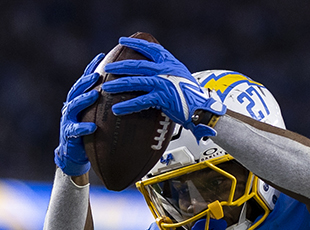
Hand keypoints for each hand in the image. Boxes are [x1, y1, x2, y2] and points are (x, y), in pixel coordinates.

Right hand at [54, 54, 104, 175]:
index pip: (85, 79)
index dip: (92, 66)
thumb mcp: (99, 114)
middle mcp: (71, 106)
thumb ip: (108, 101)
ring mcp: (68, 119)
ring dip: (84, 99)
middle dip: (87, 81)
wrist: (75, 154)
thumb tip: (130, 88)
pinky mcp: (68, 134)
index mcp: (79, 98)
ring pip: (74, 106)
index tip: (102, 55)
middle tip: (98, 75)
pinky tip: (92, 127)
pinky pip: (75, 130)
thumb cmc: (90, 131)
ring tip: (95, 95)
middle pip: (77, 89)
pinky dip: (83, 128)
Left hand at [101, 36, 223, 136]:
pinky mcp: (162, 98)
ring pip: (135, 81)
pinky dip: (127, 105)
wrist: (204, 109)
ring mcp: (163, 83)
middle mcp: (165, 70)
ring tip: (105, 88)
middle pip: (137, 64)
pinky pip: (140, 101)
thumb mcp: (181, 77)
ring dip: (118, 84)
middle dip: (120, 66)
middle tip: (107, 68)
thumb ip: (169, 72)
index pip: (151, 48)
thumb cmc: (193, 96)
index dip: (136, 44)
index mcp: (170, 63)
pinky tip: (117, 109)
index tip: (122, 40)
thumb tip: (155, 71)